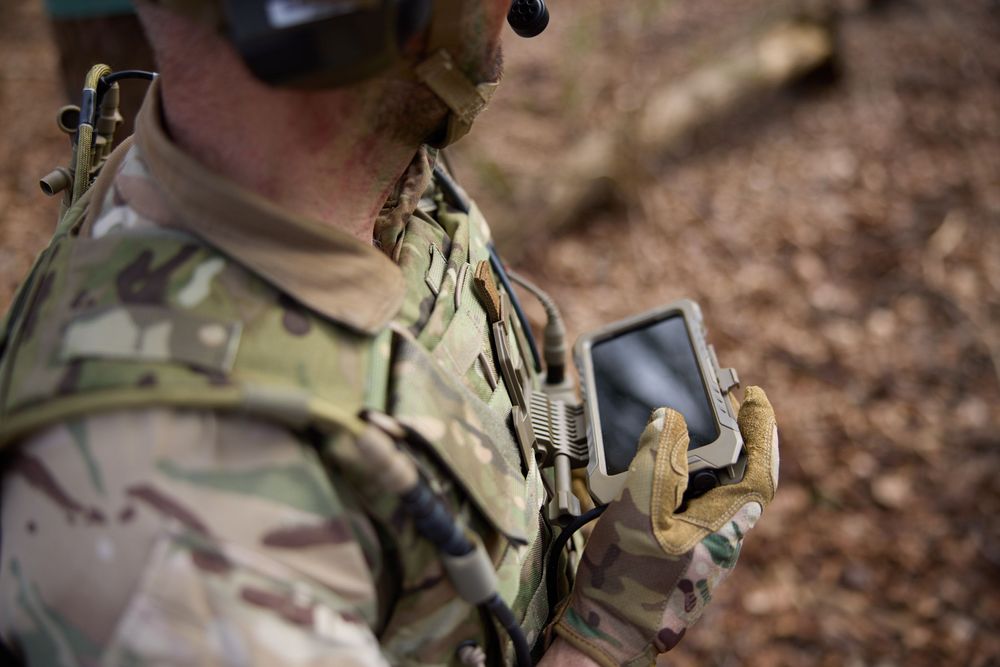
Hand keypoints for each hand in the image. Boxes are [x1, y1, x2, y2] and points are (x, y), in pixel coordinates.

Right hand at [553, 387, 778, 666]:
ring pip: (711, 491)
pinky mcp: (679, 552)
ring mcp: (700, 547)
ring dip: (702, 457)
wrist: (605, 630)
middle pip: (738, 478)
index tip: (755, 398)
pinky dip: (679, 478)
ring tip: (683, 428)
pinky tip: (654, 471)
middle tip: (722, 404)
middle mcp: (719, 539)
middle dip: (733, 439)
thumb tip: (669, 420)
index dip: (761, 432)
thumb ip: (655, 462)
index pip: (759, 473)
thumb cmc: (625, 583)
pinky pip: (688, 505)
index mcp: (722, 528)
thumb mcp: (638, 512)